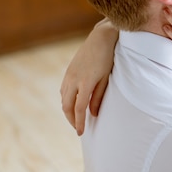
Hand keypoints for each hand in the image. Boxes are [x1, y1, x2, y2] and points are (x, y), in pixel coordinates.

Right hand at [60, 18, 117, 134]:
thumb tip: (92, 114)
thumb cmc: (108, 58)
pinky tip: (72, 103)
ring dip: (68, 110)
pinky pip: (63, 90)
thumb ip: (98, 97)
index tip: (81, 133)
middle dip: (71, 119)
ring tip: (76, 118)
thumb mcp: (106, 79)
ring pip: (63, 98)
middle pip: (67, 106)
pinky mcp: (68, 71)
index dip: (79, 122)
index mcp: (85, 83)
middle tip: (78, 128)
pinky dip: (66, 100)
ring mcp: (69, 75)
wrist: (101, 38)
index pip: (79, 108)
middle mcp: (73, 80)